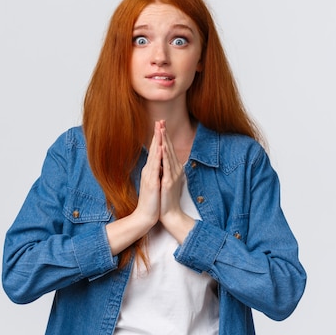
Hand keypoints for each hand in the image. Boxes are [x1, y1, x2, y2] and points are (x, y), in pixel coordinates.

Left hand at [158, 121, 194, 242]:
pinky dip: (165, 156)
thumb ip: (165, 169)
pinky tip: (162, 147)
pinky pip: (167, 166)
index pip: (168, 149)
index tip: (160, 124)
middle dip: (164, 134)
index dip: (164, 136)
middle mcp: (175, 169)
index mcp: (173, 168)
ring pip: (168, 154)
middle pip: (169, 148)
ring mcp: (172, 175)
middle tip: (161, 120)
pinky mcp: (169, 182)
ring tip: (161, 129)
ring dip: (165, 141)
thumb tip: (162, 160)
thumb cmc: (166, 198)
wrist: (169, 214)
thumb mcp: (165, 180)